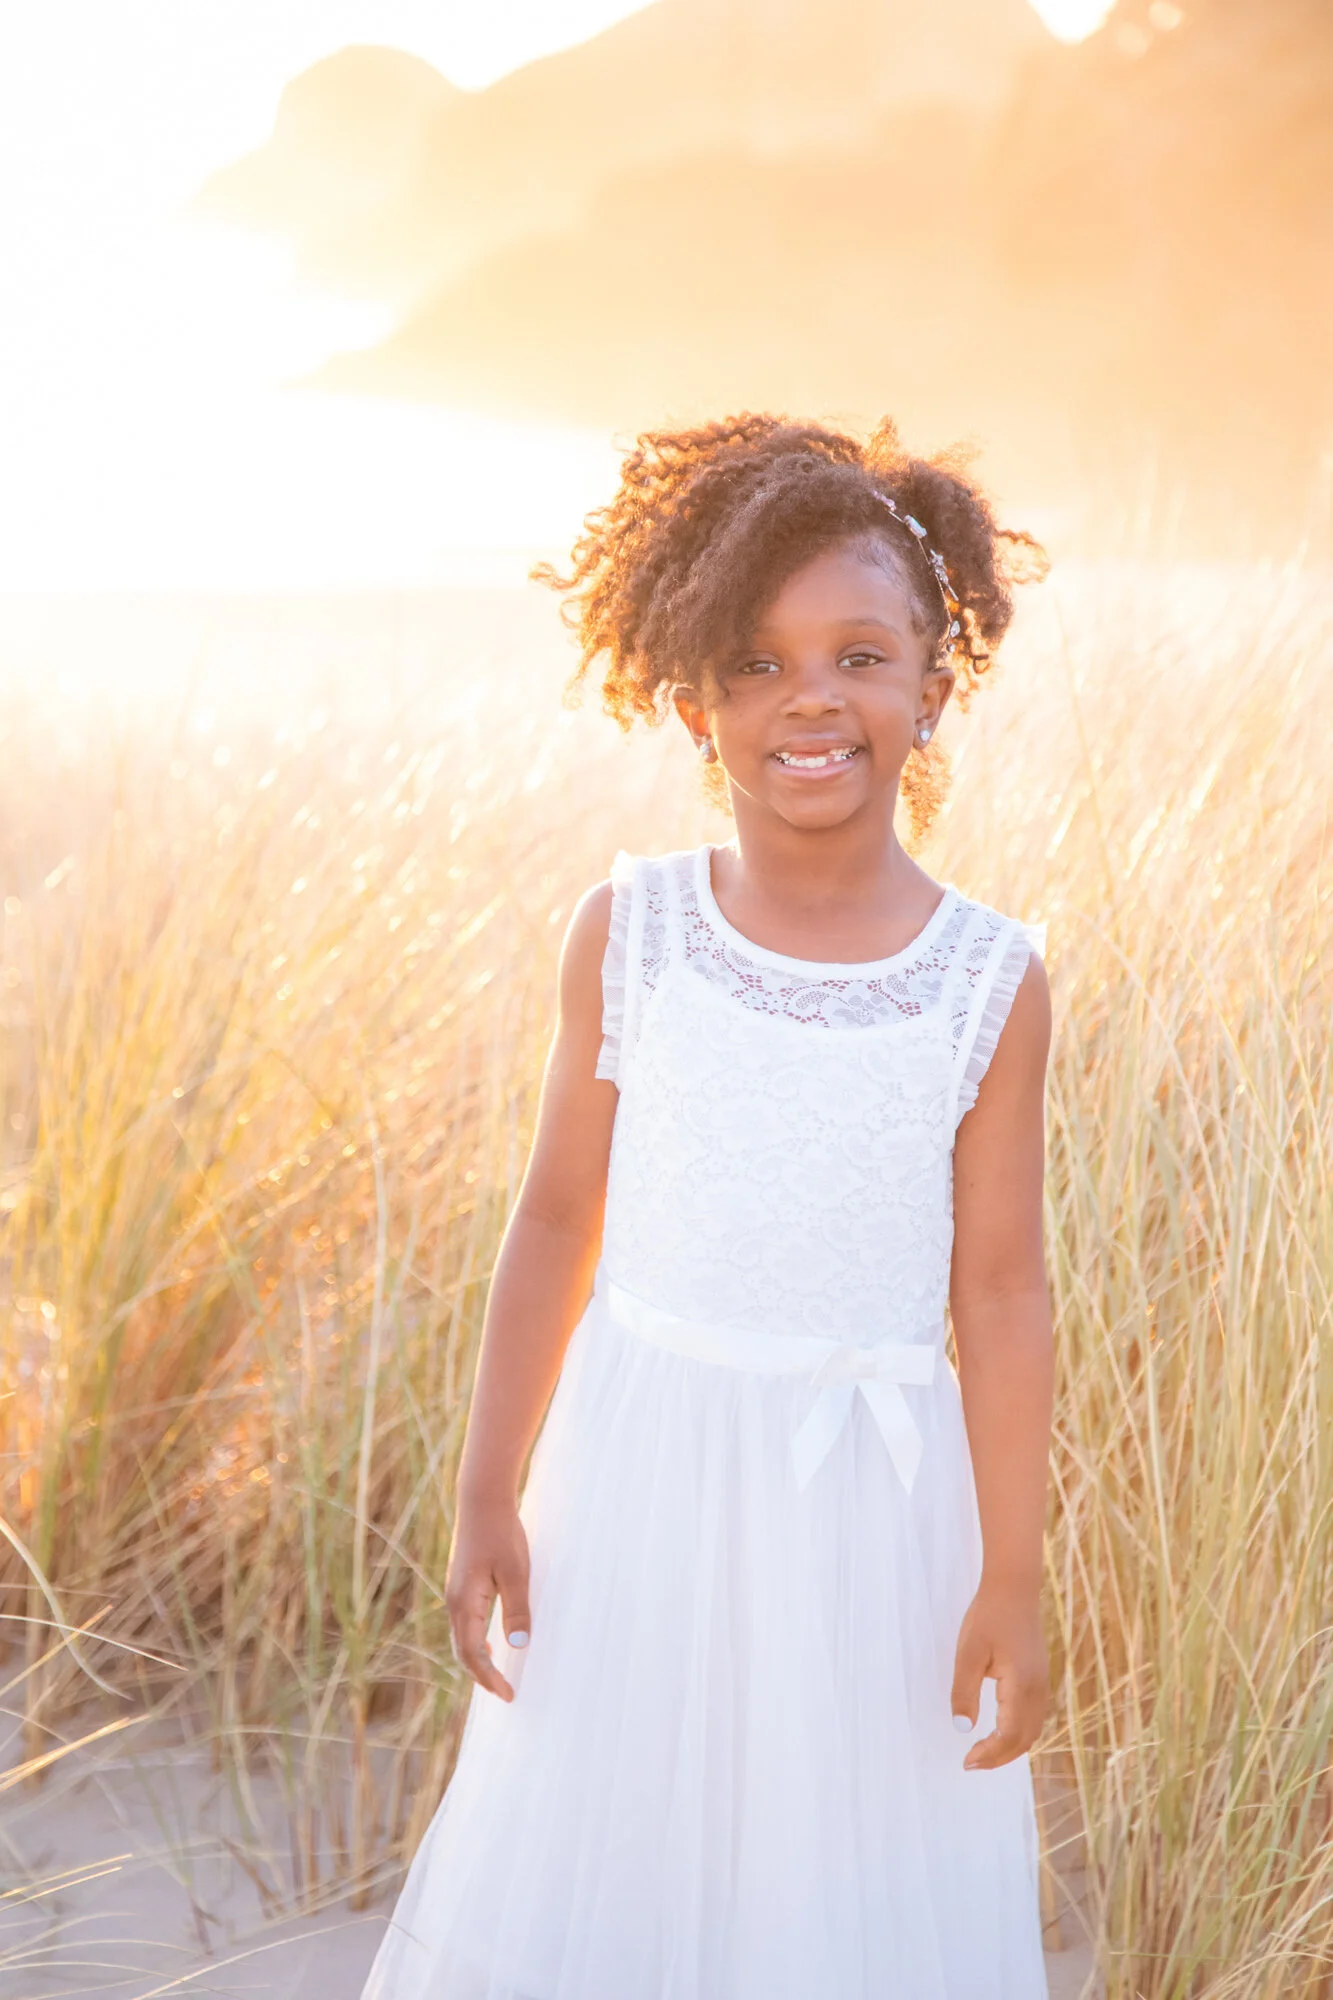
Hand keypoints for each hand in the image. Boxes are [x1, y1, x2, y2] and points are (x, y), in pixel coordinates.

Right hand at [444, 1496, 531, 1702]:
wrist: (482, 1500)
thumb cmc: (501, 1534)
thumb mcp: (516, 1573)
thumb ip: (516, 1611)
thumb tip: (518, 1648)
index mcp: (465, 1603)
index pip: (472, 1654)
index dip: (489, 1678)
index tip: (508, 1695)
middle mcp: (454, 1602)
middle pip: (462, 1652)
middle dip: (481, 1676)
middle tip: (504, 1692)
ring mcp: (455, 1593)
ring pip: (461, 1638)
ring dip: (477, 1660)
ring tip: (496, 1676)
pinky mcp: (460, 1584)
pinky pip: (464, 1624)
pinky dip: (474, 1642)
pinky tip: (489, 1643)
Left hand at [950, 1578, 1047, 1770]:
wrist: (1014, 1588)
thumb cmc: (988, 1617)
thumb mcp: (968, 1653)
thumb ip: (964, 1692)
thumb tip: (962, 1729)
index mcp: (1021, 1687)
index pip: (1009, 1737)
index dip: (989, 1755)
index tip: (966, 1762)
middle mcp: (1037, 1690)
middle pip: (1024, 1740)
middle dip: (999, 1757)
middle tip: (972, 1763)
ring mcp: (1042, 1684)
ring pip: (1032, 1730)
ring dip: (1010, 1747)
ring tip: (984, 1752)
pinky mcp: (1040, 1677)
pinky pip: (1034, 1716)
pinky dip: (1018, 1732)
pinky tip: (1000, 1729)